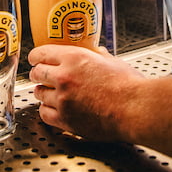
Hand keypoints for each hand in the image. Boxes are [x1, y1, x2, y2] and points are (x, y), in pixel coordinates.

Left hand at [28, 44, 144, 140]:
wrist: (135, 109)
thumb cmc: (129, 86)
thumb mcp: (113, 62)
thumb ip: (99, 56)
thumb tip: (98, 52)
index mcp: (74, 58)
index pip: (41, 53)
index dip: (36, 57)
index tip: (35, 59)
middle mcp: (64, 77)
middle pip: (36, 73)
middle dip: (38, 74)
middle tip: (41, 76)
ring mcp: (62, 99)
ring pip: (39, 94)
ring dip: (43, 93)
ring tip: (50, 93)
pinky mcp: (65, 119)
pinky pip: (44, 114)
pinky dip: (47, 111)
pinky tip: (54, 109)